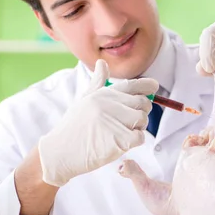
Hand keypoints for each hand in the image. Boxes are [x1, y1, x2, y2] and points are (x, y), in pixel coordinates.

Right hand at [37, 59, 158, 186]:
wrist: (59, 152)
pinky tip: (121, 143)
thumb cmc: (73, 127)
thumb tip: (102, 62)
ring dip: (138, 128)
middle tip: (130, 122)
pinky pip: (140, 137)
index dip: (147, 85)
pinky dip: (135, 141)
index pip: (132, 84)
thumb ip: (98, 82)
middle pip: (143, 103)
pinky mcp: (118, 139)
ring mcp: (114, 121)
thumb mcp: (84, 100)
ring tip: (122, 133)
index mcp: (103, 93)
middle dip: (142, 112)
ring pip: (143, 120)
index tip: (154, 87)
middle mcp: (109, 103)